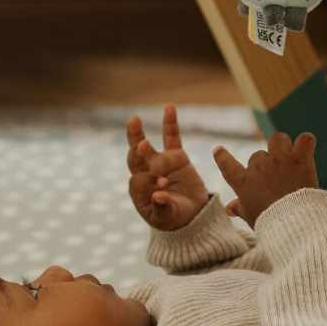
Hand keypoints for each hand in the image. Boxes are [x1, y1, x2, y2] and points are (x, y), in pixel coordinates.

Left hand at [127, 105, 209, 230]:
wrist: (192, 214)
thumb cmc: (174, 217)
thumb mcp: (167, 218)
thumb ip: (162, 207)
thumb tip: (157, 195)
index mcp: (140, 190)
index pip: (138, 180)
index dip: (147, 181)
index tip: (162, 187)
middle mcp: (146, 173)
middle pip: (134, 159)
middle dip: (136, 153)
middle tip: (142, 147)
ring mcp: (160, 162)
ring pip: (145, 146)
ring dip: (137, 134)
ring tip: (134, 120)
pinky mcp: (176, 156)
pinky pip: (171, 137)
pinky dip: (170, 122)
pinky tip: (169, 107)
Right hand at [212, 131, 317, 227]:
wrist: (293, 223)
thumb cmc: (270, 222)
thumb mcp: (250, 216)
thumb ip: (239, 208)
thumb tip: (229, 209)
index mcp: (244, 182)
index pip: (227, 165)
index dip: (222, 157)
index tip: (218, 150)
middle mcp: (259, 167)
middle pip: (258, 155)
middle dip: (266, 164)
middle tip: (276, 180)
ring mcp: (280, 160)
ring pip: (277, 139)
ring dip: (282, 145)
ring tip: (288, 155)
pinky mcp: (300, 159)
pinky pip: (305, 140)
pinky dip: (306, 142)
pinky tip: (306, 147)